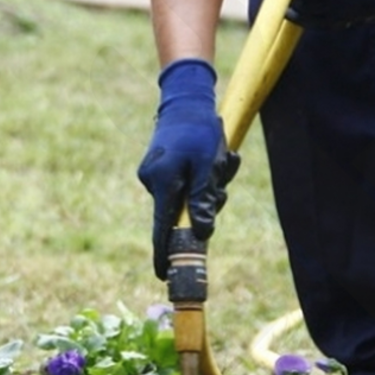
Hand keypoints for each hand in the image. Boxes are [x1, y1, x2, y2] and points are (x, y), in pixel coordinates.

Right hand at [137, 59, 239, 279]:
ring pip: (186, 197)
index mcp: (163, 182)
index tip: (164, 275)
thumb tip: (201, 232)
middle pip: (181, 212)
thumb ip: (203, 199)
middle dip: (207, 202)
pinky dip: (201, 176)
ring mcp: (154, 174)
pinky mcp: (160, 167)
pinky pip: (184, 183)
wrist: (186, 98)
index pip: (162, 228)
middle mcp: (153, 181)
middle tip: (222, 176)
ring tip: (221, 158)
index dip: (165, 253)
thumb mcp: (207, 165)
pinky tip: (213, 156)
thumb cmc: (199, 130)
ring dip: (209, 185)